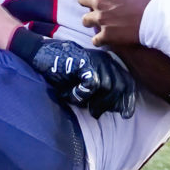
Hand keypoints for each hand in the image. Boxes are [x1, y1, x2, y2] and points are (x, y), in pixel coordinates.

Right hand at [10, 26, 135, 118]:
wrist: (41, 54)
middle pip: (120, 87)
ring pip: (106, 87)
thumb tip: (117, 109)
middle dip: (110, 104)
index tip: (125, 115)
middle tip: (95, 112)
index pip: (128, 83)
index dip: (128, 100)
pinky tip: (72, 92)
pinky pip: (91, 85)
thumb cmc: (63, 71)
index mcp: (109, 64)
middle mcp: (105, 61)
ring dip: (92, 100)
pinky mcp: (84, 62)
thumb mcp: (86, 82)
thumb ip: (102, 93)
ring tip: (78, 99)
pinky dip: (81, 93)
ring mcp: (95, 60)